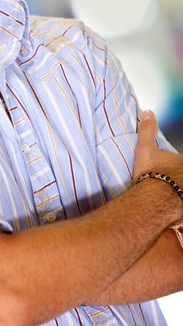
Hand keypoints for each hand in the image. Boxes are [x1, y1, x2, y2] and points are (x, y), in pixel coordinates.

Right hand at [133, 111, 182, 225]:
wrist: (153, 200)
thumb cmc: (151, 174)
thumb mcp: (145, 149)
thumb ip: (147, 130)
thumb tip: (148, 112)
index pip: (180, 162)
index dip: (175, 165)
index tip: (167, 169)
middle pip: (181, 176)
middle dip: (177, 179)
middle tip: (166, 181)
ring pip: (181, 189)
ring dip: (177, 190)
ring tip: (168, 195)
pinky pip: (181, 210)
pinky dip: (179, 210)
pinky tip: (173, 213)